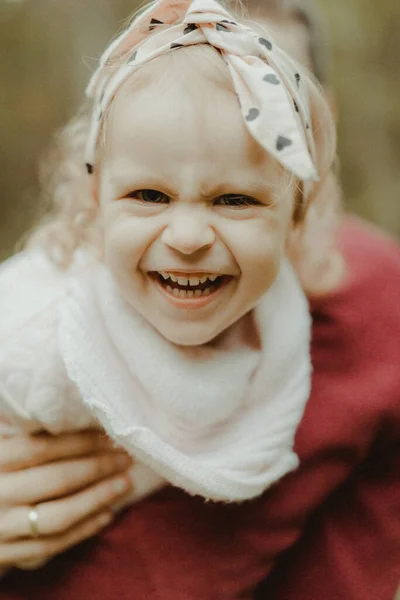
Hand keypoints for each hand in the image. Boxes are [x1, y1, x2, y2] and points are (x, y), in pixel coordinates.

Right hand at [0, 431, 132, 569]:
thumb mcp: (1, 449)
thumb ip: (22, 433)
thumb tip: (74, 414)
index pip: (42, 447)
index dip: (79, 441)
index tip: (107, 436)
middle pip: (56, 480)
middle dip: (98, 467)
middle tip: (125, 457)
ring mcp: (1, 528)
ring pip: (58, 516)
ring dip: (97, 499)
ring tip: (124, 483)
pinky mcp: (5, 556)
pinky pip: (51, 545)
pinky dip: (83, 530)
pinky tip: (107, 513)